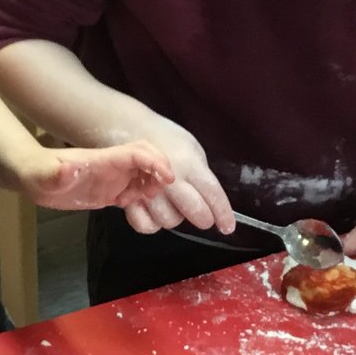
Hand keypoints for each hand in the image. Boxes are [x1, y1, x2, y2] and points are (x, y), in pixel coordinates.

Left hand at [20, 141, 171, 210]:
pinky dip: (144, 199)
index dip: (155, 162)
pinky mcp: (109, 192)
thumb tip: (69, 170)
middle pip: (147, 161)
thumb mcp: (44, 175)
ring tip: (148, 202)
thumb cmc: (37, 173)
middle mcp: (112, 167)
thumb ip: (57, 173)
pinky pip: (134, 192)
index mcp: (103, 160)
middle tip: (158, 192)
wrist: (33, 178)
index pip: (136, 154)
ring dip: (154, 187)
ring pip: (145, 176)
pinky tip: (136, 209)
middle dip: (160, 172)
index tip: (168, 178)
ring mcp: (112, 179)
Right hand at [117, 116, 234, 236]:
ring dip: (175, 218)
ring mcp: (148, 189)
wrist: (128, 126)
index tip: (228, 227)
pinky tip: (154, 215)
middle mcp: (171, 178)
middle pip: (194, 211)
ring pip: (169, 220)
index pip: (213, 194)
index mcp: (189, 163)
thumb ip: (200, 173)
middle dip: (203, 218)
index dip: (223, 214)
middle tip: (202, 216)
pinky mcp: (130, 197)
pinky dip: (151, 224)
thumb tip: (211, 199)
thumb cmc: (165, 138)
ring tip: (173, 206)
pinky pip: (144, 224)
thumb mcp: (191, 148)